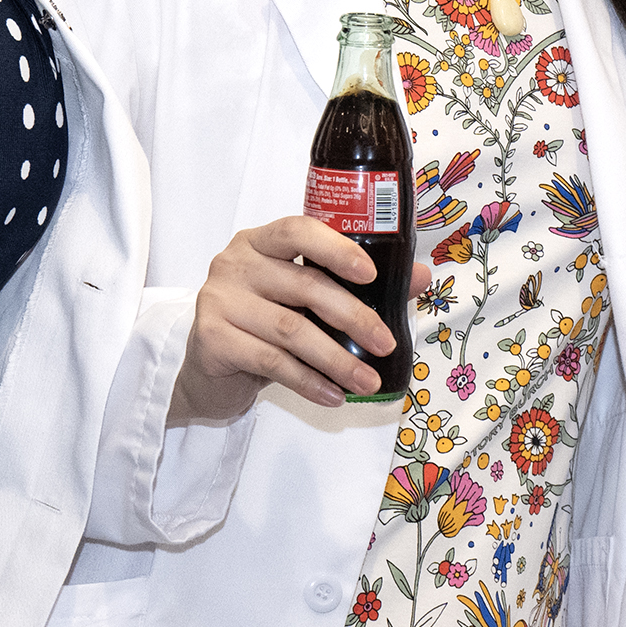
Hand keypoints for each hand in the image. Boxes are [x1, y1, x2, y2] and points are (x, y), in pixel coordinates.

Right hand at [175, 216, 392, 417]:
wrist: (207, 371)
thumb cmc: (262, 325)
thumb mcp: (305, 302)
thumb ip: (355, 285)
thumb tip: (418, 277)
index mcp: (260, 242)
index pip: (298, 231)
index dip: (336, 249)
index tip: (371, 274)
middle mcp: (235, 263)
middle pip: (304, 286)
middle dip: (354, 318)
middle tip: (386, 344)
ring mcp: (219, 300)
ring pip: (291, 330)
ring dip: (337, 359)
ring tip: (367, 381)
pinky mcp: (212, 339)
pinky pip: (271, 361)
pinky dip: (309, 381)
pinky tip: (332, 395)